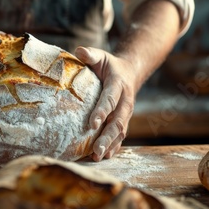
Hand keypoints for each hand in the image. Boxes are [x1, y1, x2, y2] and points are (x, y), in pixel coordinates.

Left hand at [74, 46, 136, 161]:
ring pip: (120, 132)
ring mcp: (126, 113)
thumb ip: (90, 54)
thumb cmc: (108, 65)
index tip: (92, 123)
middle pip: (117, 121)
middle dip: (107, 137)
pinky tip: (104, 157)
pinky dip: (114, 147)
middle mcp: (125, 101)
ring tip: (97, 157)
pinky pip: (121, 136)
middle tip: (95, 151)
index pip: (110, 99)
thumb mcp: (100, 56)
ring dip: (110, 146)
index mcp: (118, 85)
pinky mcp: (124, 120)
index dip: (102, 111)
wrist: (129, 72)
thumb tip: (79, 51)